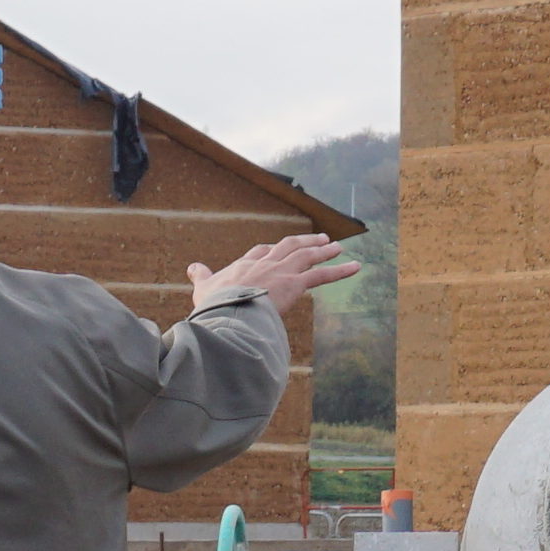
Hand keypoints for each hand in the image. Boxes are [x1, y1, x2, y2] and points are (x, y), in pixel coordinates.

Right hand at [188, 233, 360, 314]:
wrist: (226, 311)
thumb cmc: (214, 305)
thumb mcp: (203, 289)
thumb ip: (201, 277)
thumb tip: (192, 267)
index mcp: (243, 266)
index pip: (260, 252)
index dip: (271, 250)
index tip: (277, 249)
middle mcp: (264, 264)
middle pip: (287, 246)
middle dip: (303, 242)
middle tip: (318, 239)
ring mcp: (280, 272)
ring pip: (306, 255)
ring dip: (323, 250)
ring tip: (337, 246)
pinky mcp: (294, 284)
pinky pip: (322, 276)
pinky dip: (341, 271)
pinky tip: (357, 267)